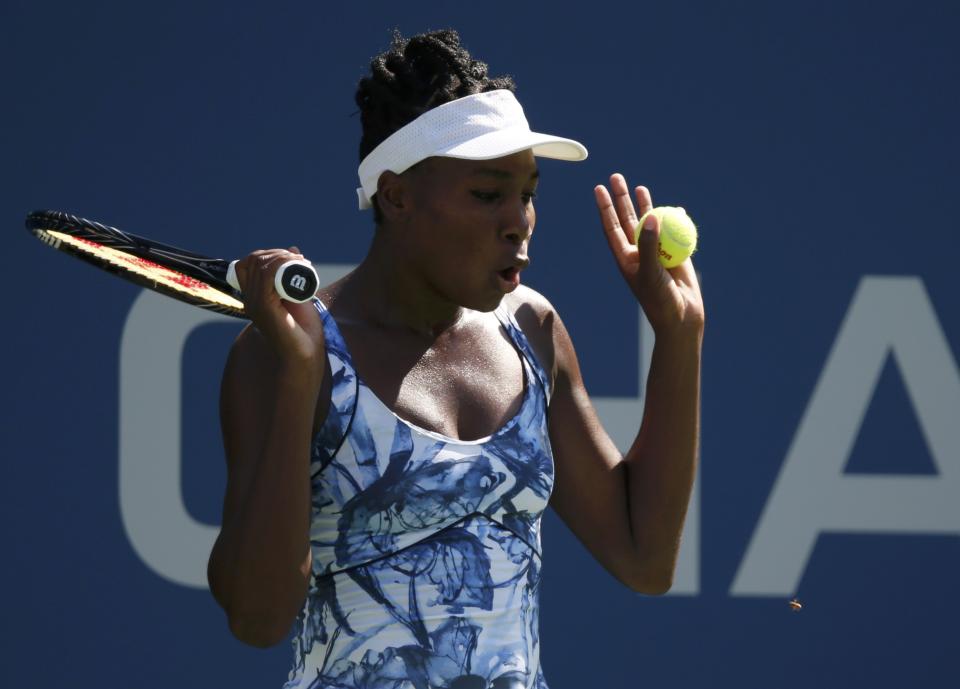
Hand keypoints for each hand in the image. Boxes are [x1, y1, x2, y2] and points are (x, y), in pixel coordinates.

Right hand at [232, 247, 325, 373]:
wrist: (304, 355)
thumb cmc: (303, 330)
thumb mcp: (298, 295)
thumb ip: (294, 276)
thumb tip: (293, 250)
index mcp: (254, 296)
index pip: (247, 264)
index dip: (267, 254)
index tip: (291, 257)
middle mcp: (249, 299)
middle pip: (252, 261)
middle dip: (276, 253)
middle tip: (299, 259)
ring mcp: (254, 303)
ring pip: (259, 265)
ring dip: (282, 256)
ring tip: (301, 261)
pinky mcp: (264, 307)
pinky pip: (266, 276)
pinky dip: (280, 264)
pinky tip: (295, 262)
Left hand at [594, 174, 704, 335]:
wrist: (681, 316)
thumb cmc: (659, 299)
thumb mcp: (650, 272)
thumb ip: (649, 244)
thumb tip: (650, 217)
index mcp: (626, 257)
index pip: (612, 227)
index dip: (605, 208)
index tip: (599, 188)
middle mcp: (638, 251)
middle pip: (627, 219)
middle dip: (622, 199)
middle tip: (616, 177)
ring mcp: (657, 251)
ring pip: (650, 222)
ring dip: (646, 204)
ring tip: (639, 186)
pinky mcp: (676, 253)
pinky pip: (674, 231)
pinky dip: (675, 219)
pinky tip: (675, 208)